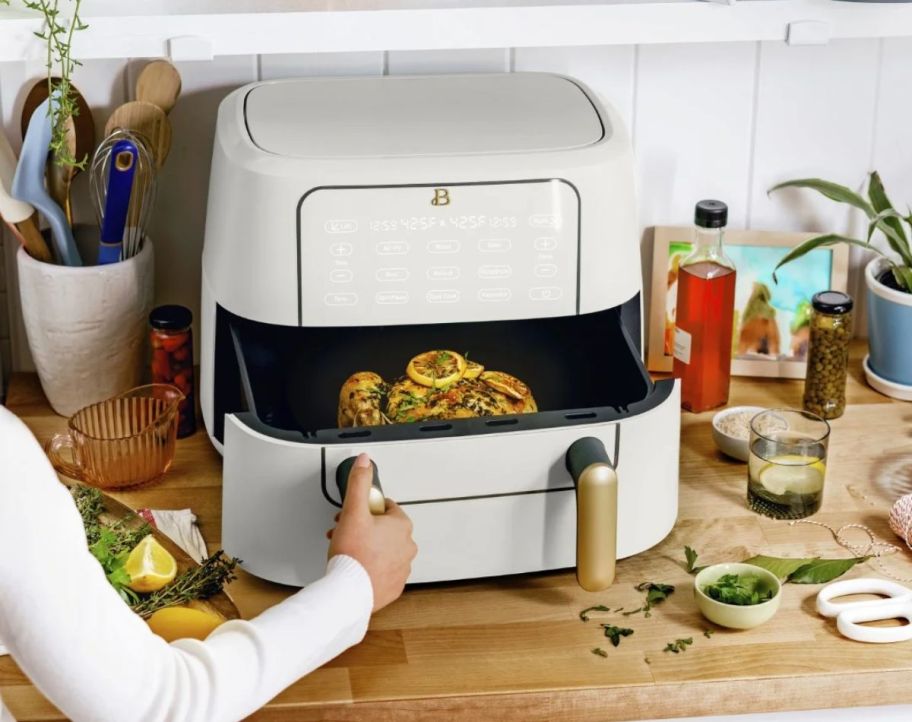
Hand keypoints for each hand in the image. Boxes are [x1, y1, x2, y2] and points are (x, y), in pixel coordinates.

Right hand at [328, 453, 416, 611]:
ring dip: (367, 548)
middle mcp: (407, 547)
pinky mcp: (393, 586)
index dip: (366, 509)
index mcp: (402, 526)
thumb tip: (365, 460)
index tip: (354, 515)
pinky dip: (370, 568)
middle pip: (384, 529)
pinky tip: (356, 568)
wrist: (349, 593)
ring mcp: (402, 568)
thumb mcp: (353, 511)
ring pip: (383, 550)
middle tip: (346, 533)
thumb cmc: (353, 556)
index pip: (386, 507)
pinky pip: (383, 571)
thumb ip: (359, 482)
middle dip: (364, 528)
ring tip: (348, 552)